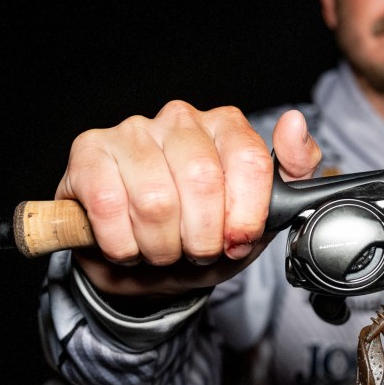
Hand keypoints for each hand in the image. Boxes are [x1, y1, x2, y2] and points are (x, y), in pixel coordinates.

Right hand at [57, 101, 320, 295]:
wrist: (146, 265)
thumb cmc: (206, 232)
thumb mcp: (262, 215)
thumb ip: (295, 173)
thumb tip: (295, 123)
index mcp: (226, 126)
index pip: (249, 160)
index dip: (245, 213)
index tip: (238, 241)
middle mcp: (180, 119)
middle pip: (202, 181)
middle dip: (203, 236)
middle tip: (197, 250)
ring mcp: (132, 131)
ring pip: (156, 201)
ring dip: (162, 246)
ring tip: (164, 249)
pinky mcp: (89, 152)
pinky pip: (109, 205)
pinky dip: (123, 244)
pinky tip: (129, 244)